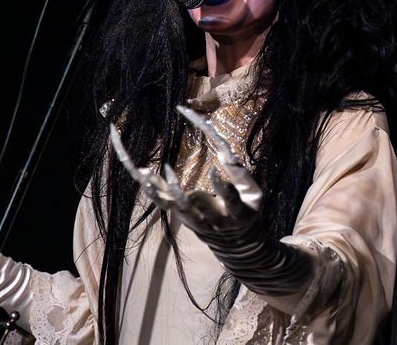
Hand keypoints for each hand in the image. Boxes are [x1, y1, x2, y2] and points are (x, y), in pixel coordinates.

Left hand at [109, 105, 310, 296]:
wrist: (236, 247)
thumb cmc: (248, 213)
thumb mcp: (255, 196)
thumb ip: (241, 174)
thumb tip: (222, 150)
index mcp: (234, 213)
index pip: (228, 199)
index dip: (222, 188)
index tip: (214, 171)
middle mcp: (209, 218)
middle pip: (191, 206)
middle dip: (177, 190)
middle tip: (166, 169)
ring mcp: (191, 218)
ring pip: (170, 205)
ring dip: (156, 189)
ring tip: (144, 171)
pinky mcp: (180, 215)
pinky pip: (161, 202)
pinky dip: (150, 188)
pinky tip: (140, 172)